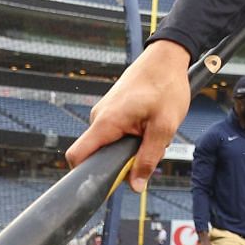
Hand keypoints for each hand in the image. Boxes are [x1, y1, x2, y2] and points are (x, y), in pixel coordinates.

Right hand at [65, 40, 192, 190]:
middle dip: (121, 162)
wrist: (167, 58)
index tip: (107, 184)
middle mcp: (99, 117)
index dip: (86, 176)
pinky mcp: (112, 109)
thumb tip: (135, 186)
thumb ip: (148, 158)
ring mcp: (104, 112)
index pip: (77, 157)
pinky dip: (131, 135)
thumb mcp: (164, 127)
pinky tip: (149, 125)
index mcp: (106, 122)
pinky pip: (115, 132)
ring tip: (153, 133)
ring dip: (130, 147)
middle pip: (97, 154)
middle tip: (148, 153)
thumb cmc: (166, 87)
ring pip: (110, 143)